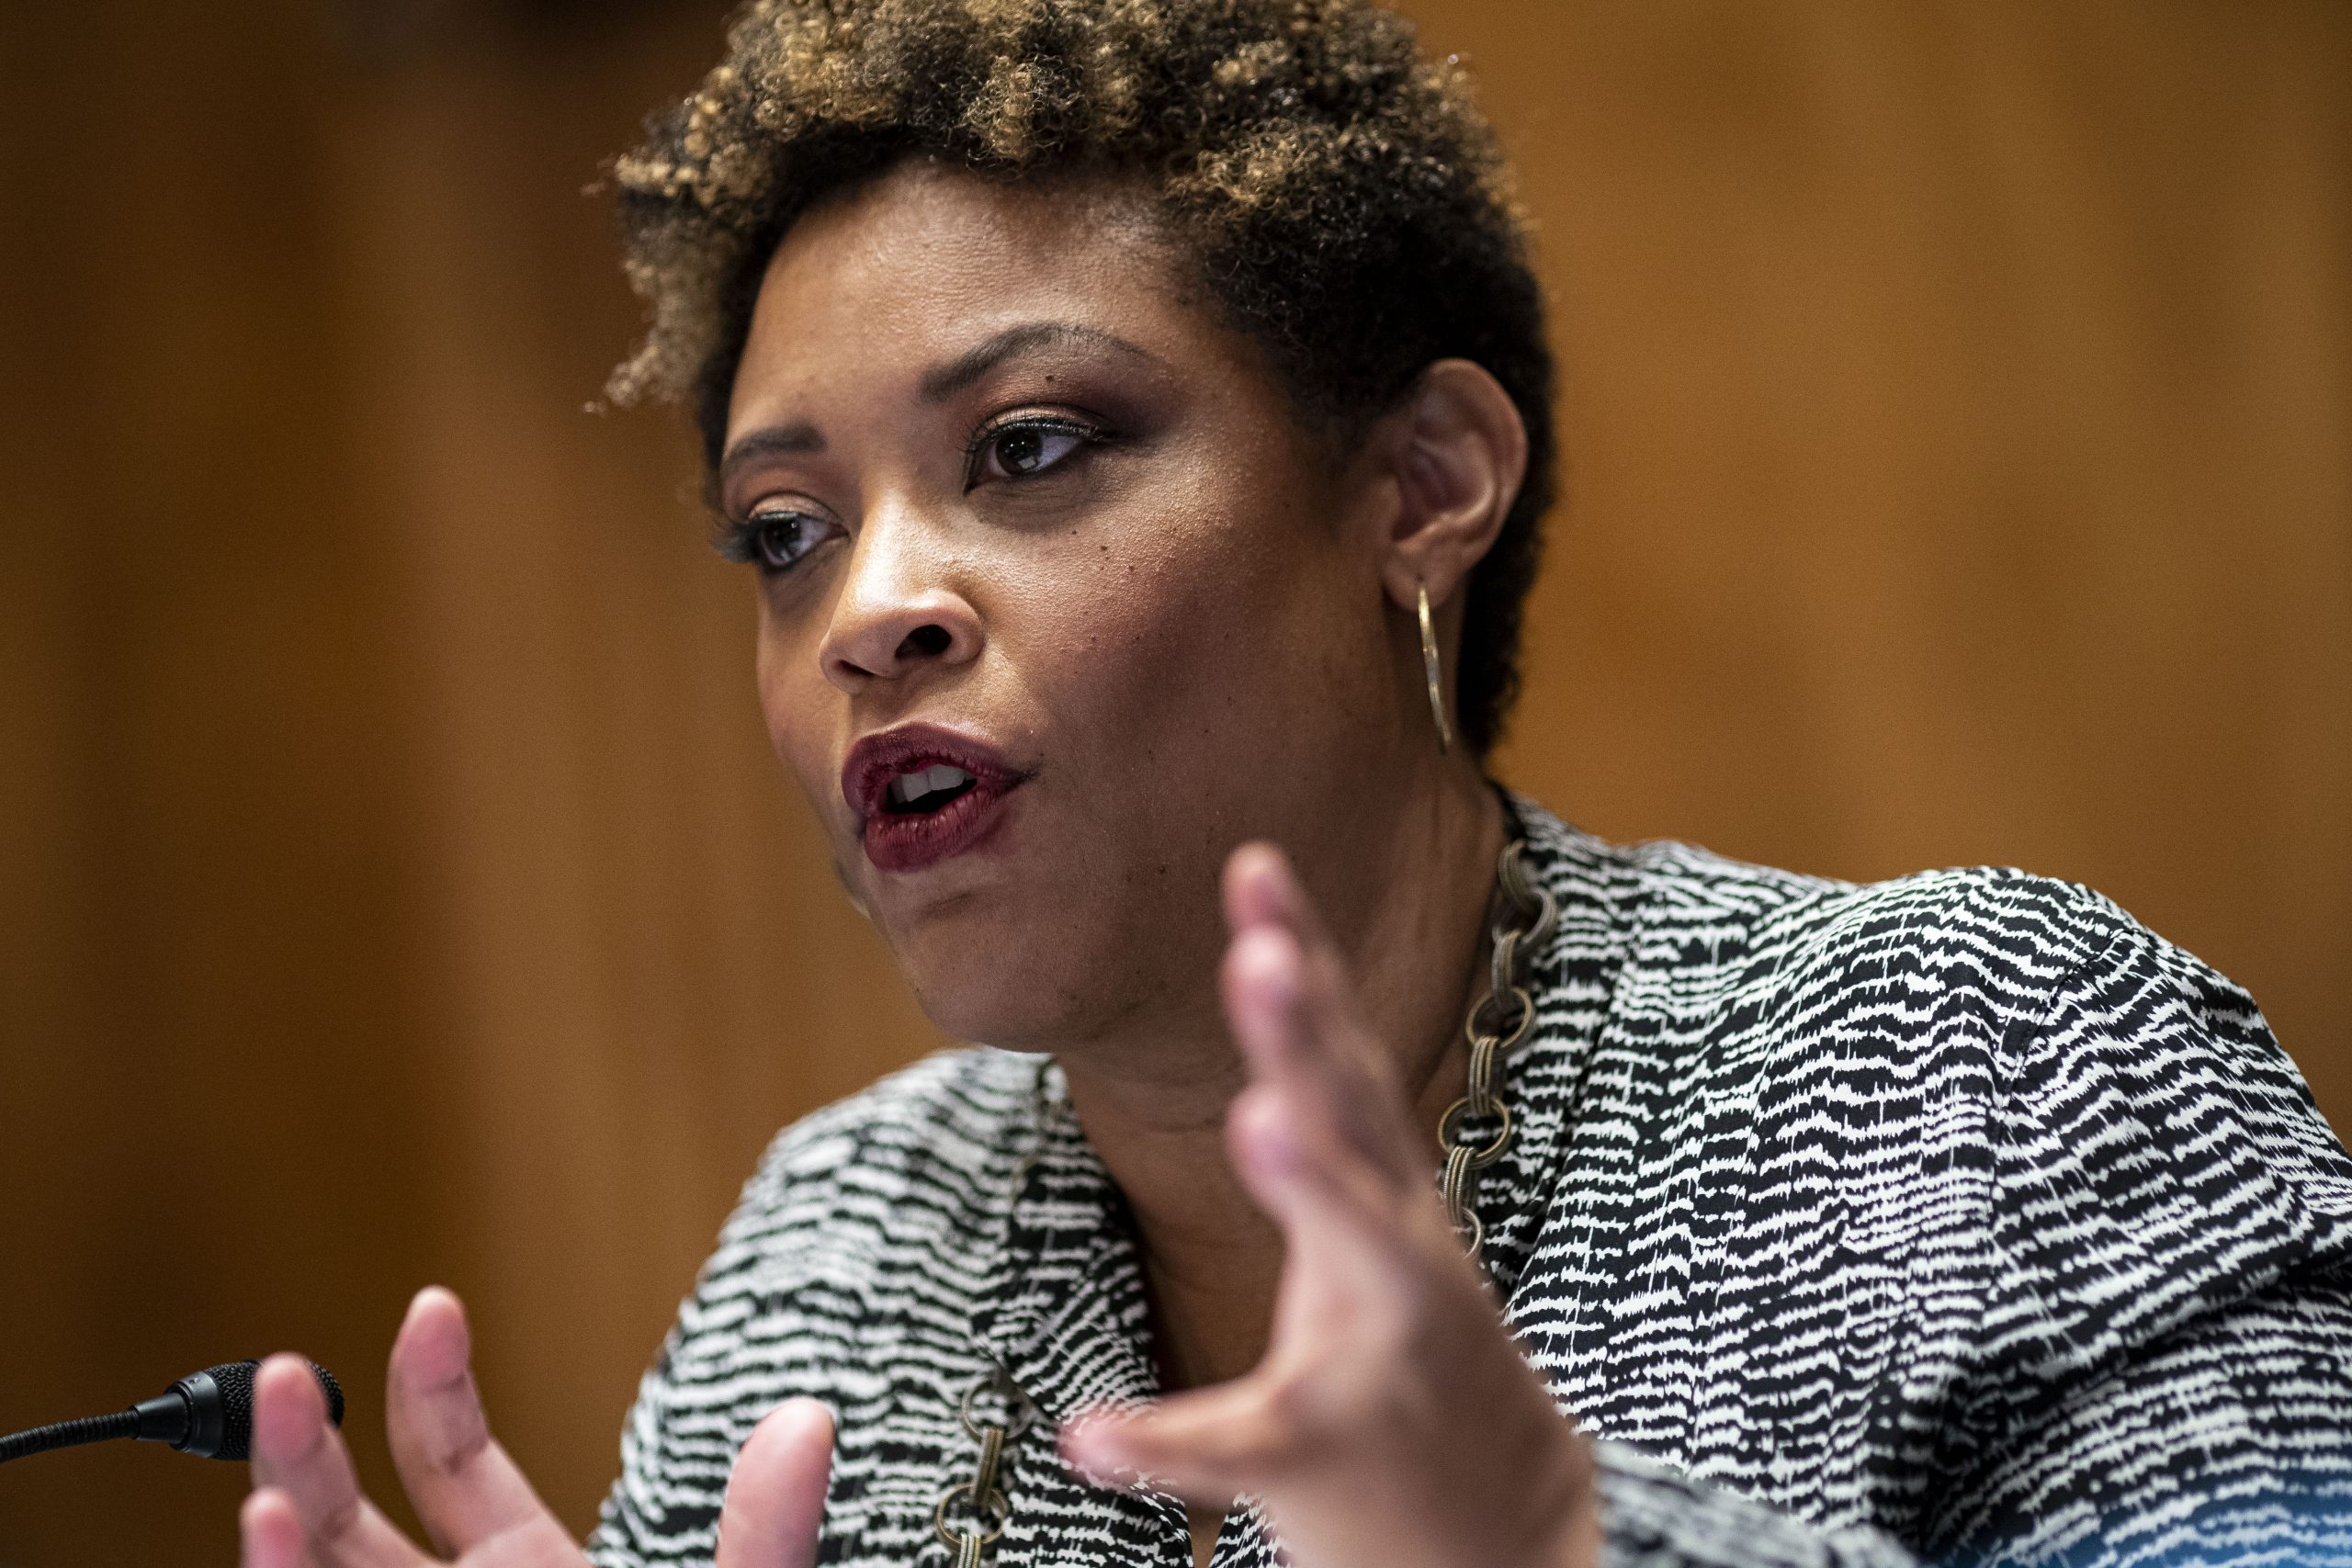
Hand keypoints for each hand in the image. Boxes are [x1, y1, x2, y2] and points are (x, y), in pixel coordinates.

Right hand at [239, 1287, 832, 1567]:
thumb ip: (764, 1537)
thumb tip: (808, 1420)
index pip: (451, 1463)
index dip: (431, 1383)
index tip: (432, 1306)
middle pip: (348, 1527)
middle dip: (306, 1450)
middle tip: (286, 1380)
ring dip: (279, 1551)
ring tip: (261, 1508)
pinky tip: (270, 1567)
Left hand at [1062, 845, 1598, 1567]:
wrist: (1503, 1535)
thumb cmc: (1413, 1352)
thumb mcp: (1380, 1216)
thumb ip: (1329, 1105)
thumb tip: (1270, 956)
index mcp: (1385, 1190)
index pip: (1342, 1055)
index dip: (1306, 957)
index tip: (1255, 863)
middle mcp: (1398, 1250)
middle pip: (1358, 1125)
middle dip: (1311, 1040)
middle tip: (1258, 958)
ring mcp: (1381, 1348)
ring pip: (1362, 1253)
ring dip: (1312, 1181)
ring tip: (1253, 1119)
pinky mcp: (1334, 1451)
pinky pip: (1249, 1444)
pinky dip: (1170, 1444)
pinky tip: (1092, 1437)